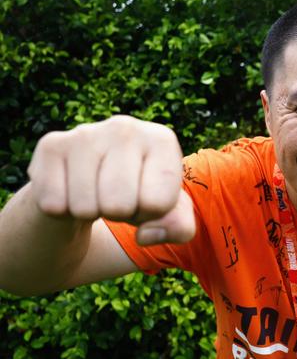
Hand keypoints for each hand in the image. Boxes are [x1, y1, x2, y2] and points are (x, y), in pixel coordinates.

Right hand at [27, 115, 194, 244]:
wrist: (92, 183)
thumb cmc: (139, 196)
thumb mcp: (170, 214)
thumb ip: (179, 228)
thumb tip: (146, 235)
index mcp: (162, 140)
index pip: (158, 203)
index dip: (150, 214)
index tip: (146, 197)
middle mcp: (126, 128)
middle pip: (119, 205)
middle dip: (119, 214)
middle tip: (118, 197)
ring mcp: (86, 132)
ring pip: (85, 207)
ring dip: (90, 212)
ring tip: (97, 192)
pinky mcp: (51, 145)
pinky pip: (53, 204)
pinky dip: (61, 210)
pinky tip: (72, 189)